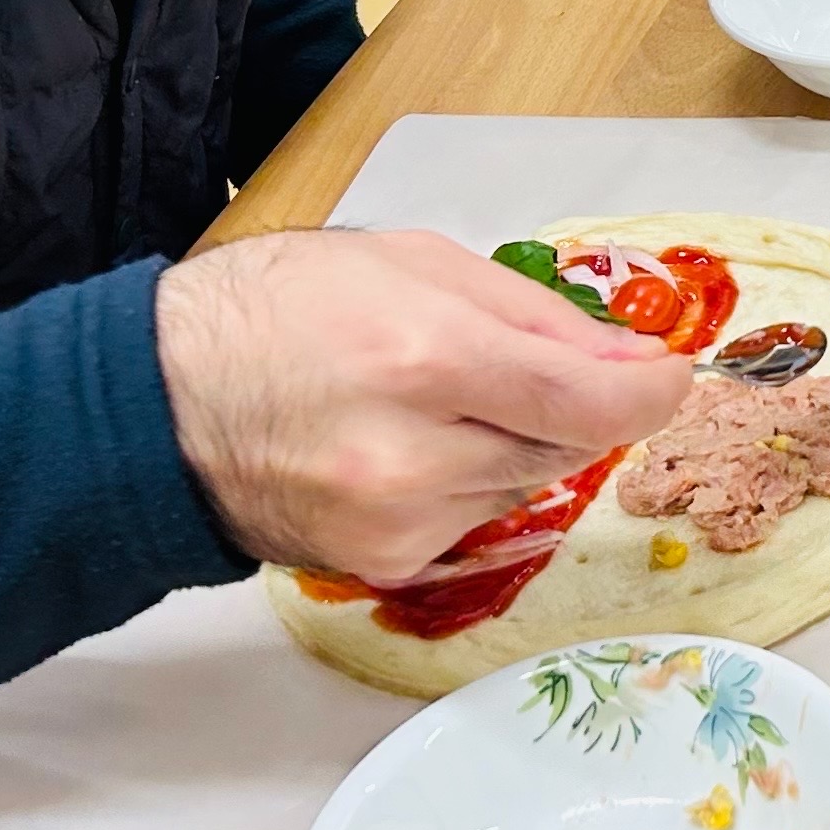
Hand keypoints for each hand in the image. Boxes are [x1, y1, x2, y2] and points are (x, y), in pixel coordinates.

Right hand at [154, 229, 692, 582]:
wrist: (158, 401)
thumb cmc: (280, 311)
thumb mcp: (415, 265)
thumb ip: (537, 316)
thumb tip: (635, 361)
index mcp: (425, 358)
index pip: (587, 402)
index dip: (650, 394)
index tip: (671, 378)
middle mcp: (414, 455)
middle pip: (567, 444)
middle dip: (572, 405)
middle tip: (525, 366)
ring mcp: (397, 521)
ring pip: (526, 483)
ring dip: (513, 441)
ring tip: (436, 399)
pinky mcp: (385, 563)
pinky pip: (476, 519)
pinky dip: (467, 481)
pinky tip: (408, 446)